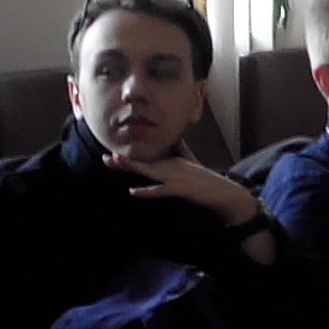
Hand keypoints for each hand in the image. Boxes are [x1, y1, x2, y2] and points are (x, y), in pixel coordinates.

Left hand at [105, 152, 258, 226]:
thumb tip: (174, 136)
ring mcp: (174, 177)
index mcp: (170, 162)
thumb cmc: (204, 179)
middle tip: (106, 157)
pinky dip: (147, 191)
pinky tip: (133, 191)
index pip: (146, 159)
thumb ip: (179, 150)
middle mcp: (170, 167)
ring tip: (116, 163)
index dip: (129, 157)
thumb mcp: (189, 162)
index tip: (112, 154)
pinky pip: (160, 190)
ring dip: (132, 167)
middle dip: (123, 161)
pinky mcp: (179, 188)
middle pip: (142, 163)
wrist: (221, 190)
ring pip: (148, 172)